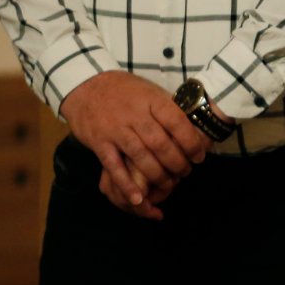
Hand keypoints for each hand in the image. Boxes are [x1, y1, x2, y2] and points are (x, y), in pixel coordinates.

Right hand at [59, 72, 209, 217]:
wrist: (85, 86)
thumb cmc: (124, 89)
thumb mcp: (149, 90)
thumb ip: (166, 107)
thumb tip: (193, 122)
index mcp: (151, 100)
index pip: (176, 122)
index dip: (191, 142)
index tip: (199, 156)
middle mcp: (134, 115)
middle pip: (160, 143)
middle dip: (177, 162)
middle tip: (185, 173)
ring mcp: (116, 130)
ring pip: (140, 157)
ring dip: (157, 175)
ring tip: (169, 185)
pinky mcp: (99, 143)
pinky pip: (114, 166)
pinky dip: (126, 184)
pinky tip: (138, 197)